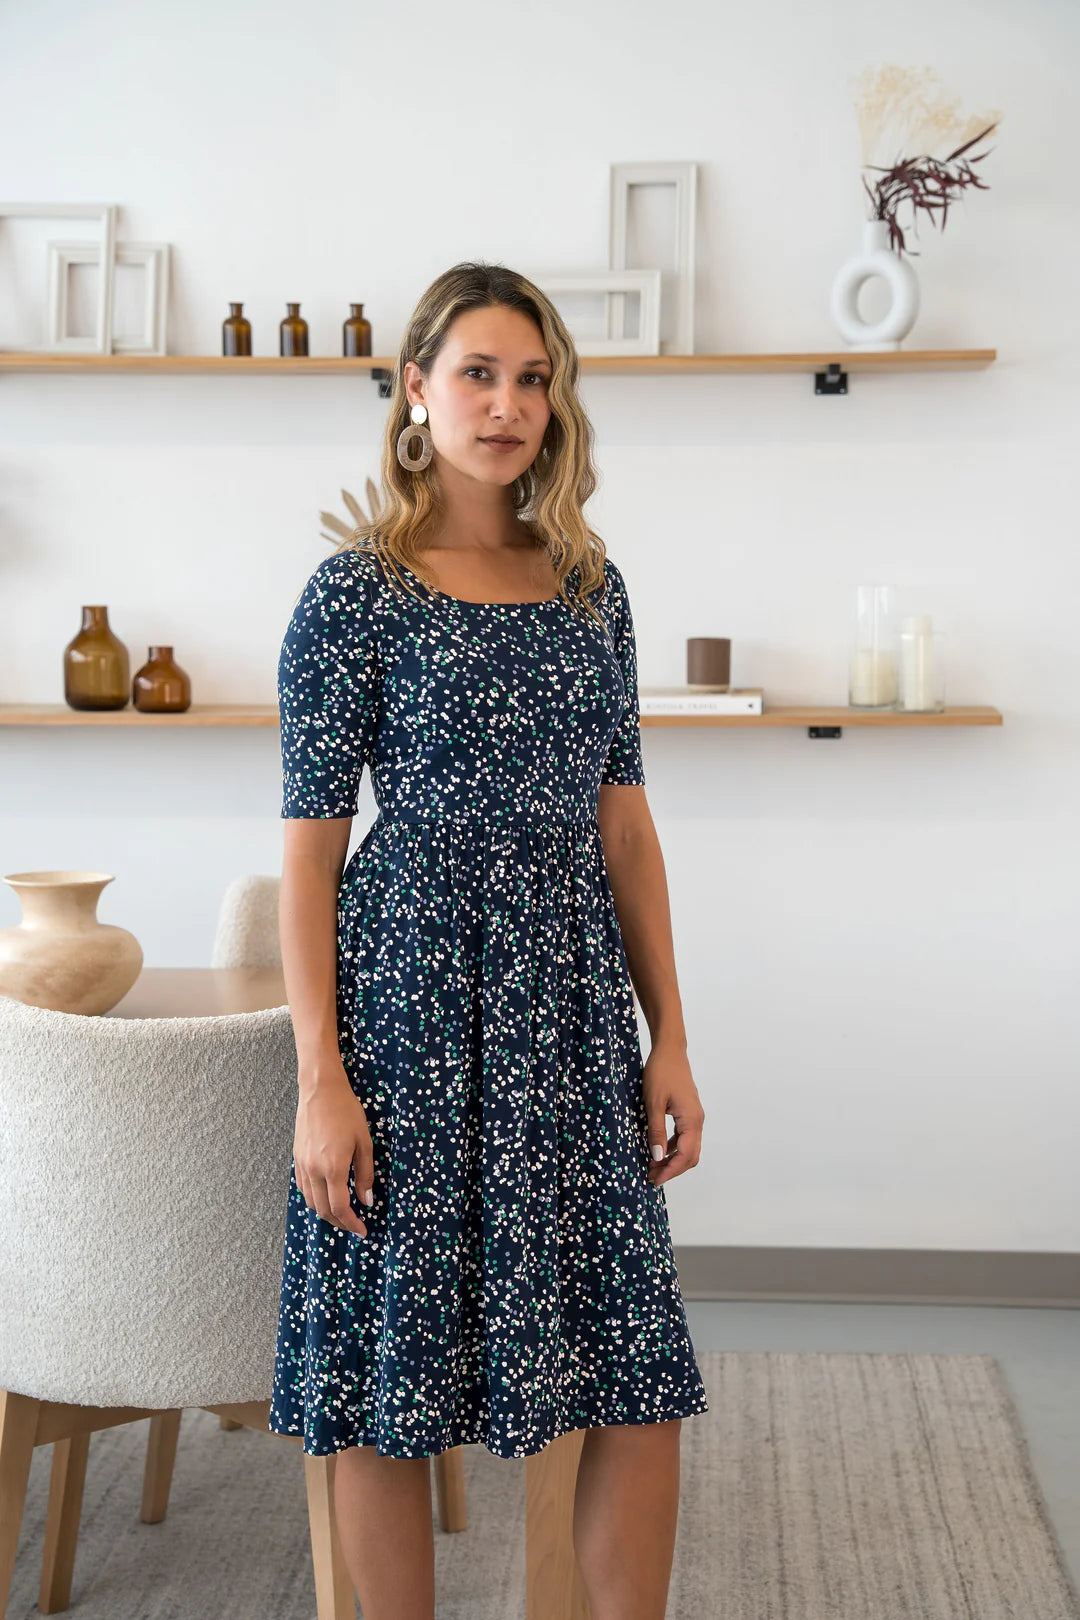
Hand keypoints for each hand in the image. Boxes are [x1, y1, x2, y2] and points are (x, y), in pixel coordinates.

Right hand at [293, 1061, 373, 1235]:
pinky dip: (314, 1198)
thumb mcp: (364, 1142)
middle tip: (354, 1225)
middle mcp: (314, 1171)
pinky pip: (303, 1188)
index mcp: (333, 1168)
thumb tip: (366, 1201)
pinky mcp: (296, 1159)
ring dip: (325, 1213)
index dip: (352, 1224)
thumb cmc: (346, 1112)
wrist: (320, 1091)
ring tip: (341, 1213)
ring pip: (310, 1201)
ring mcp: (302, 1165)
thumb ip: (365, 1174)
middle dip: (339, 1223)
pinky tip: (325, 1195)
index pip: (340, 1208)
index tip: (362, 1231)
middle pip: (323, 1210)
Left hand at [642, 1043, 704, 1187]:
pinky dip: (672, 1147)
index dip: (670, 1171)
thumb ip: (655, 1132)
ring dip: (672, 1159)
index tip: (654, 1180)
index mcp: (691, 1121)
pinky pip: (684, 1137)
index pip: (684, 1156)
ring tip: (652, 1166)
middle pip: (690, 1156)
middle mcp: (697, 1121)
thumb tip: (657, 1158)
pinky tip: (658, 1149)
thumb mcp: (653, 1103)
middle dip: (672, 1169)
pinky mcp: (688, 1112)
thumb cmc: (660, 1072)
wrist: (670, 1050)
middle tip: (651, 1176)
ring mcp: (694, 1117)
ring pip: (688, 1148)